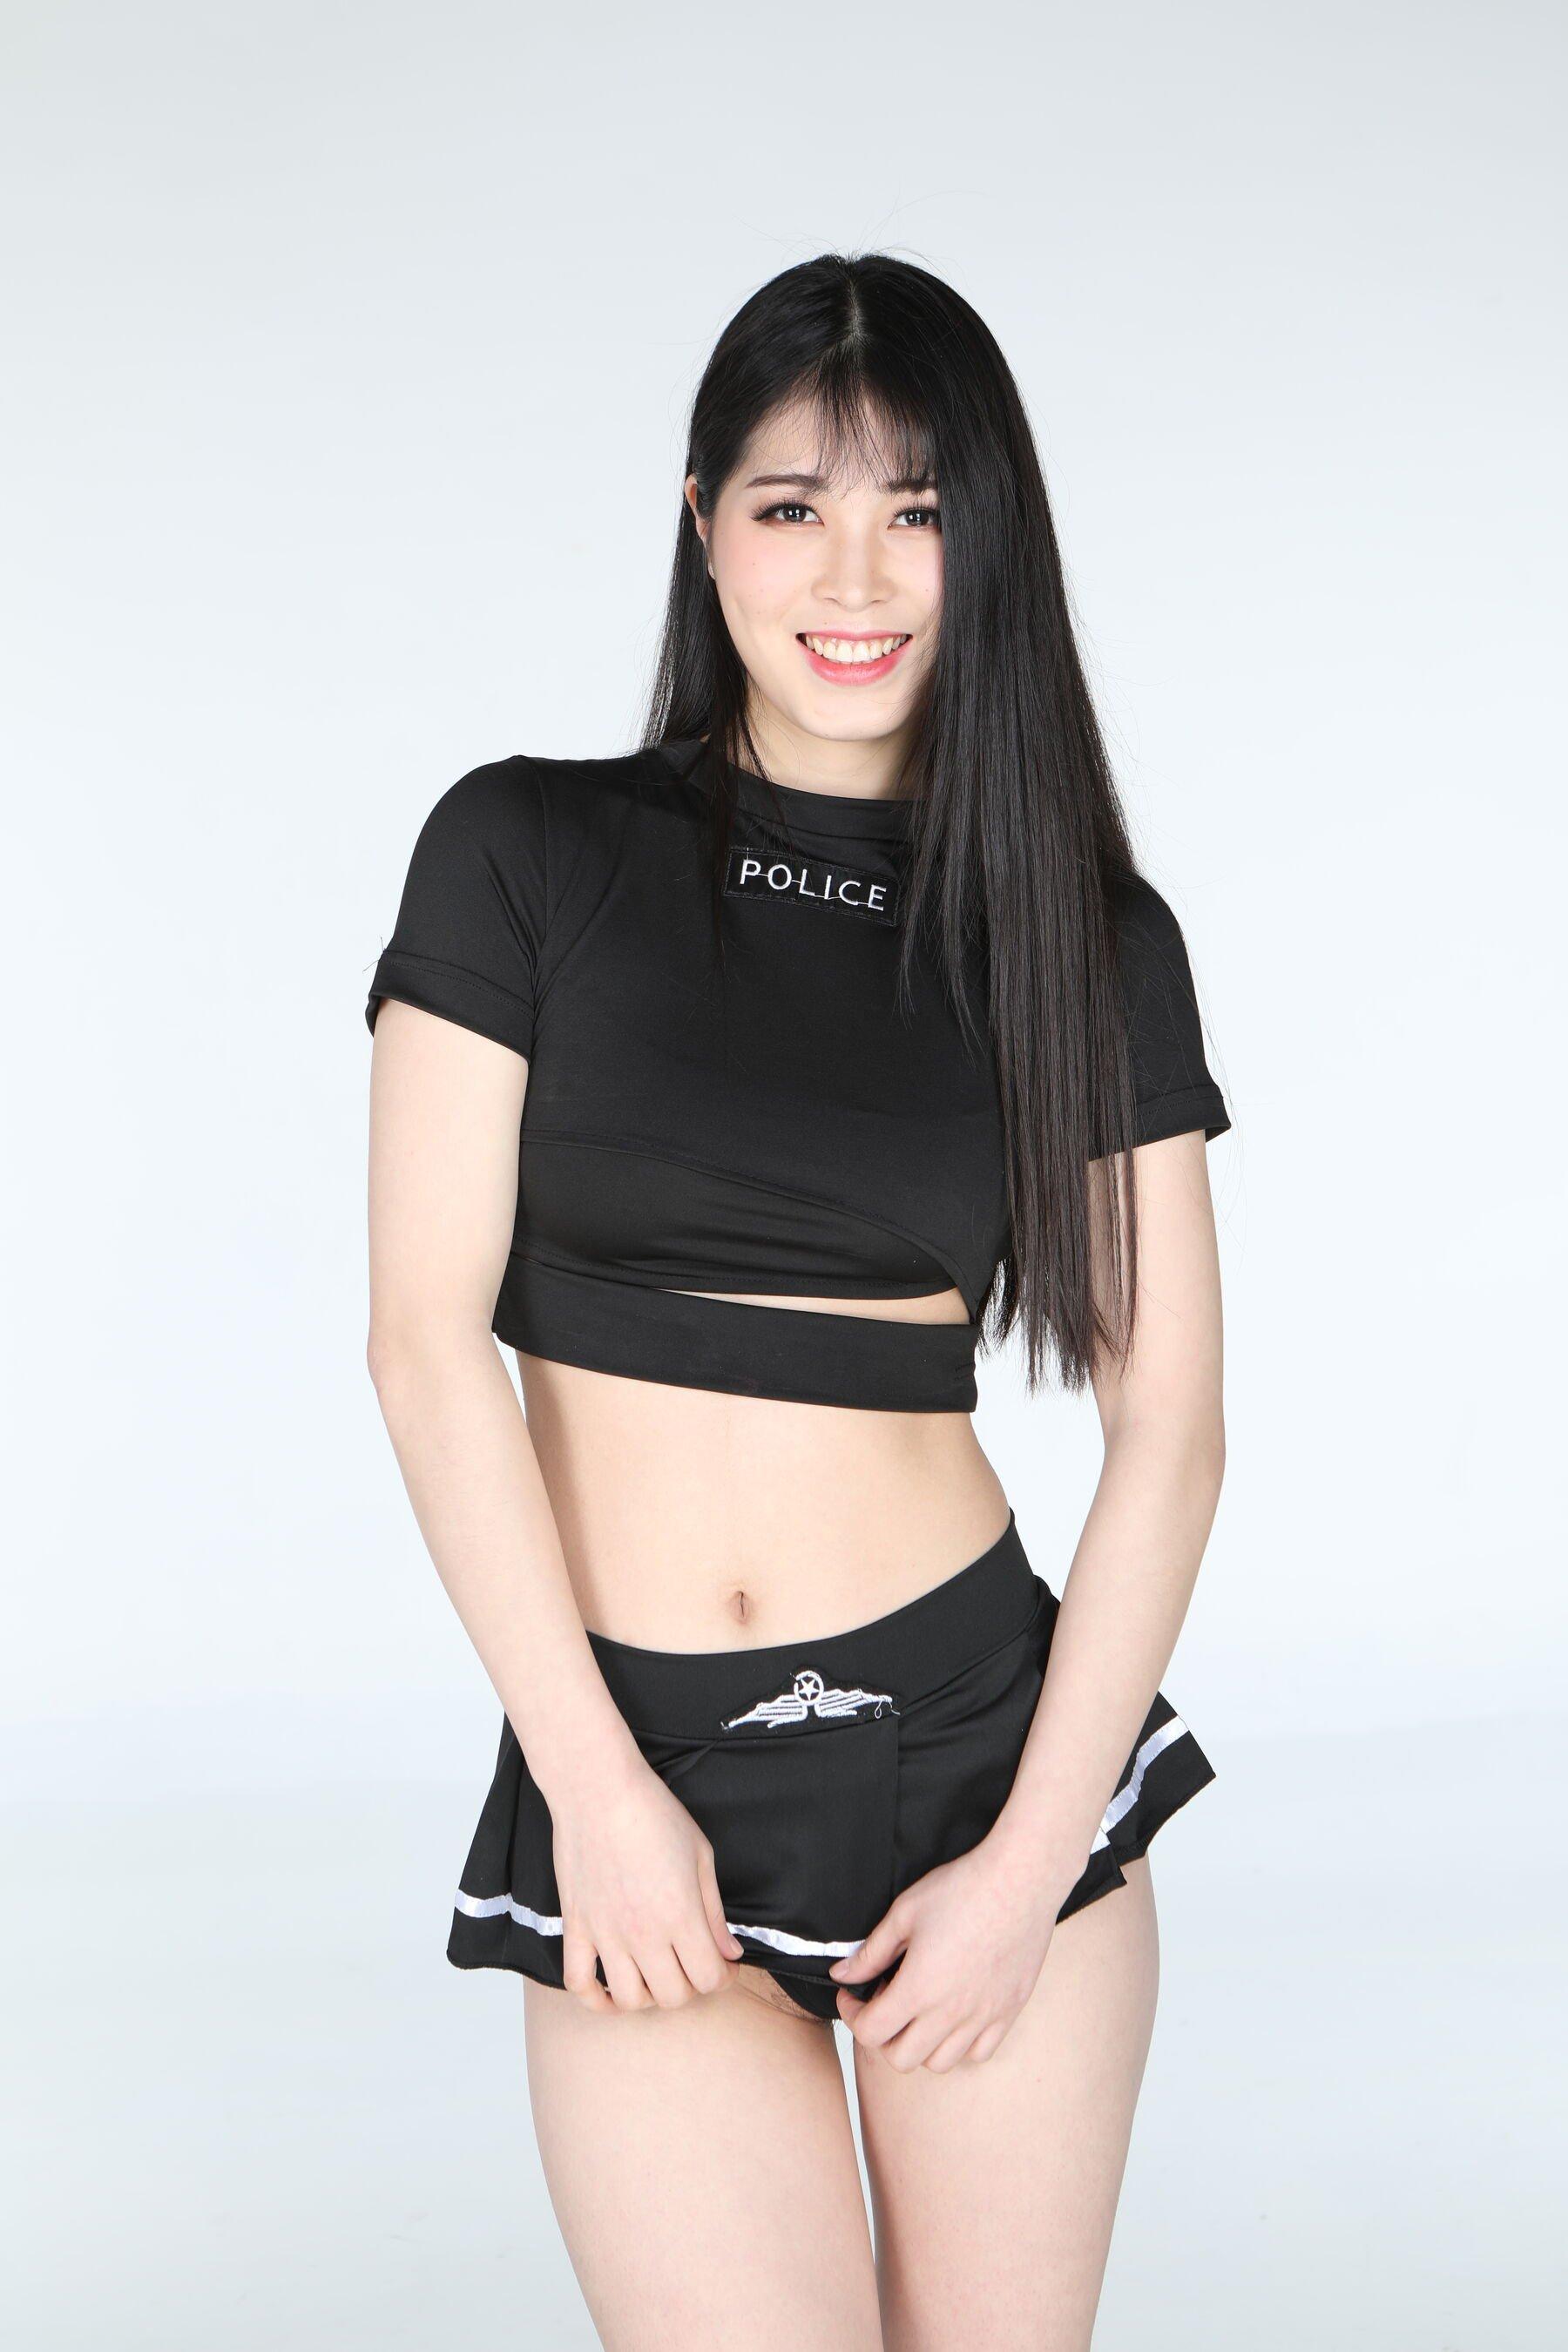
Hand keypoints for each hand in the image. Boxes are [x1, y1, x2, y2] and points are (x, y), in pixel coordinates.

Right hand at [550, 1756, 745, 2013]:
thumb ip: (715, 1912)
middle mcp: (643, 1934)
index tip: (723, 1964)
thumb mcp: (701, 1855)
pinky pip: (578, 1983)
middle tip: (691, 1963)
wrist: (598, 1790)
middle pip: (672, 1997)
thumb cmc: (654, 1813)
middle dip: (690, 1987)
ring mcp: (605, 1934)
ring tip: (655, 1974)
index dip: (723, 1977)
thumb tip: (730, 1952)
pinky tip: (610, 1989)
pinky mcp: (576, 1927)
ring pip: (629, 1999)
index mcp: (681, 1916)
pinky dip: (595, 1998)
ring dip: (648, 1996)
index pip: (709, 1979)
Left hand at [828, 1834, 1070, 2070]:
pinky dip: (961, 2045)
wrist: (1020, 1880)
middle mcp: (950, 2013)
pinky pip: (979, 2053)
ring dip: (920, 2044)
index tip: (852, 1996)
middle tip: (883, 2004)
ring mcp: (983, 2017)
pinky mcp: (1008, 2012)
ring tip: (919, 2011)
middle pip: (901, 2058)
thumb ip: (871, 1951)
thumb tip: (842, 1974)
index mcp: (919, 1988)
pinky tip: (954, 2015)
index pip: (871, 2032)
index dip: (851, 2015)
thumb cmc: (962, 1889)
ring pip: (940, 2063)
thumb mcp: (905, 1913)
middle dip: (882, 2036)